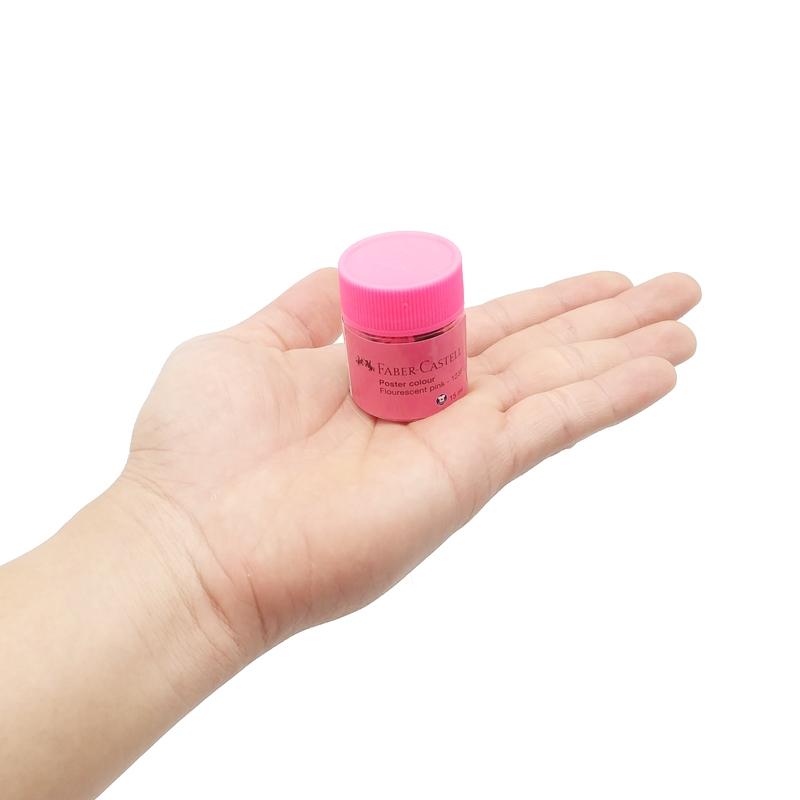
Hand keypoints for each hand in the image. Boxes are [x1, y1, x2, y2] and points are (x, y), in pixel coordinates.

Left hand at [121, 268, 699, 660]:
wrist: (189, 540)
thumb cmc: (199, 448)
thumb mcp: (251, 344)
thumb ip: (309, 308)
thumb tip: (349, 269)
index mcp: (384, 372)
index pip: (489, 327)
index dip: (548, 303)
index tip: (599, 282)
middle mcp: (430, 407)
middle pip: (540, 350)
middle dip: (611, 320)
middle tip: (678, 291)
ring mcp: (452, 440)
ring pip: (560, 382)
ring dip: (628, 352)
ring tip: (688, 325)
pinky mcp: (464, 471)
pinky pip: (552, 424)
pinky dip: (609, 396)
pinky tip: (661, 372)